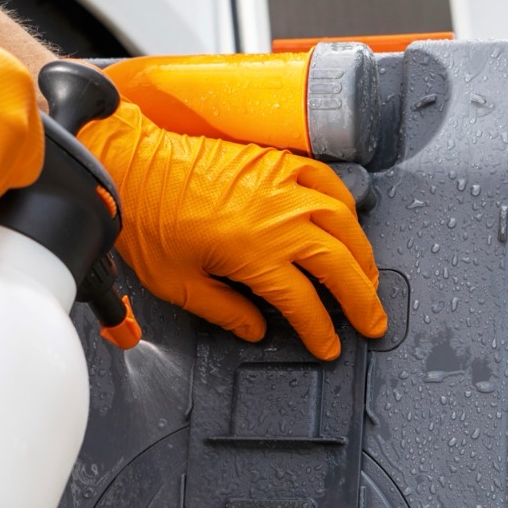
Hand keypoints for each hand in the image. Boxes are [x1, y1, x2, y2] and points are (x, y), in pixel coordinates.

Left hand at [78, 102, 386, 360]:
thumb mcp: (179, 285)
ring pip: (345, 222)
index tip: (329, 345)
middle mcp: (279, 218)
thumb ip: (225, 311)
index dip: (322, 331)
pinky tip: (350, 221)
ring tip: (369, 278)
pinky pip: (328, 182)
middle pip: (340, 265)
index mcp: (254, 254)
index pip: (306, 304)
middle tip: (373, 321)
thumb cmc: (149, 219)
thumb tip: (255, 330)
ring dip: (363, 254)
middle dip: (362, 300)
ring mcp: (283, 185)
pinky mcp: (278, 162)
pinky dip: (346, 204)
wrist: (134, 165)